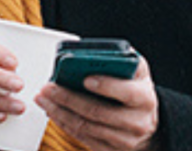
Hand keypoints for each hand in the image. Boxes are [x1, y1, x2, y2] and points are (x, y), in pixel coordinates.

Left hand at [35, 57, 158, 150]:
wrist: (147, 123)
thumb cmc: (137, 90)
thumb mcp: (137, 71)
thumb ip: (122, 58)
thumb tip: (97, 51)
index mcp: (144, 98)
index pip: (126, 92)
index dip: (105, 85)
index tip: (85, 78)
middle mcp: (137, 122)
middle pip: (98, 112)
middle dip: (69, 98)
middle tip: (49, 87)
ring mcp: (123, 140)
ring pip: (85, 127)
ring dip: (59, 112)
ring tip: (44, 98)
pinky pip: (82, 138)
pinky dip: (64, 123)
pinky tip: (52, 111)